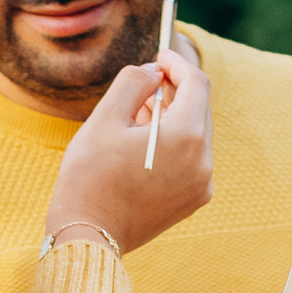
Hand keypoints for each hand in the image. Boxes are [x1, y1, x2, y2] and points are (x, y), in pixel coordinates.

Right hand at [44, 46, 213, 256]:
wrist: (87, 236)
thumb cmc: (90, 177)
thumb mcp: (106, 118)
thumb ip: (134, 82)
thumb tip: (154, 72)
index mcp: (186, 137)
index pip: (196, 84)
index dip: (178, 64)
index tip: (160, 56)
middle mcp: (203, 162)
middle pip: (199, 109)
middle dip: (175, 91)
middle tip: (146, 84)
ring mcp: (201, 185)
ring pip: (195, 135)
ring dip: (172, 118)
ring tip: (137, 115)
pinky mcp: (192, 201)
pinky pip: (191, 160)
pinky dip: (173, 144)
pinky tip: (143, 144)